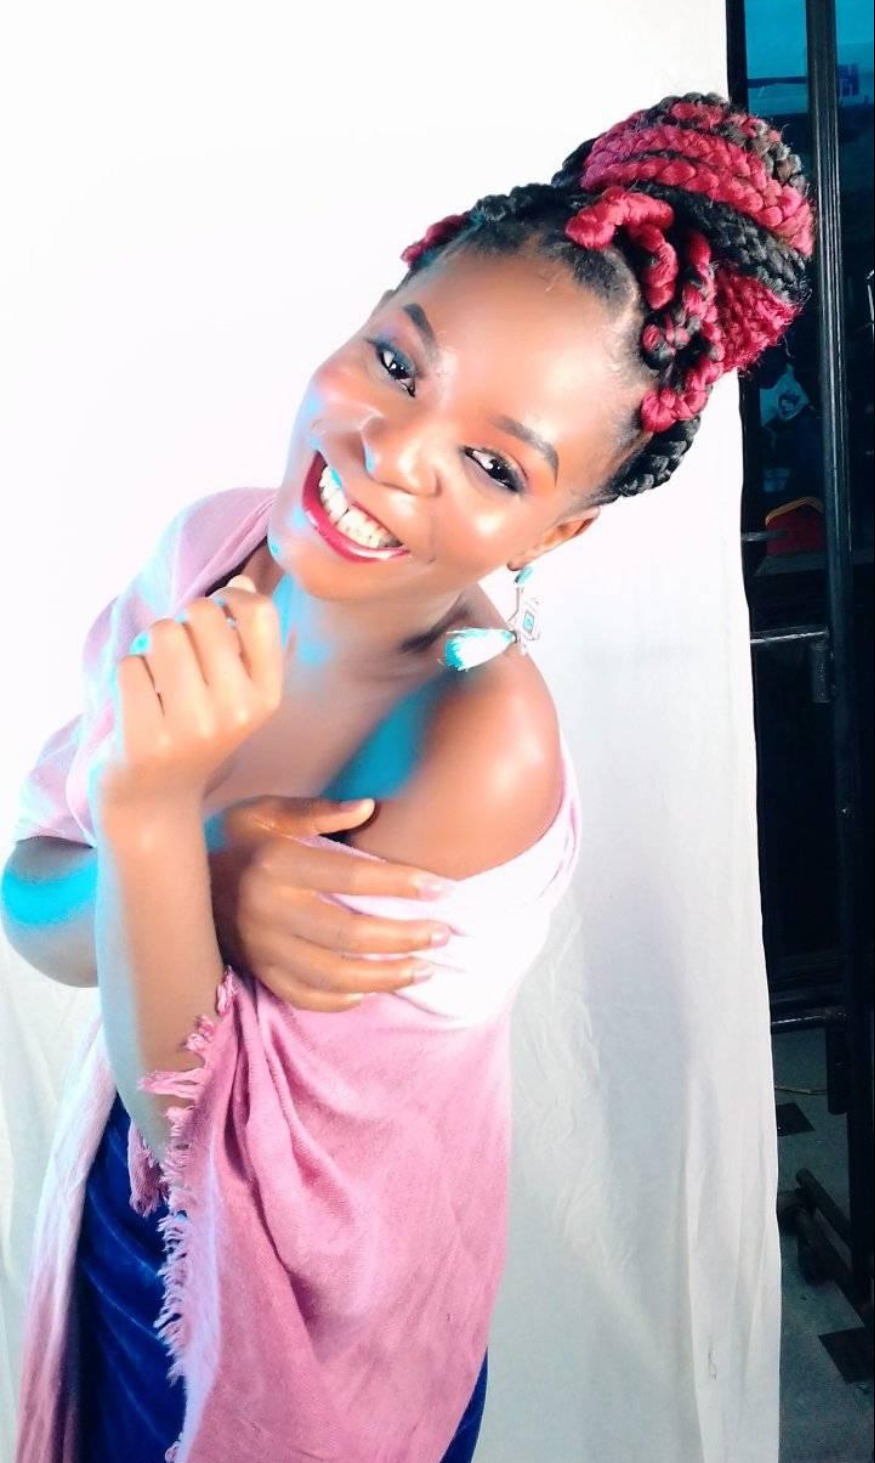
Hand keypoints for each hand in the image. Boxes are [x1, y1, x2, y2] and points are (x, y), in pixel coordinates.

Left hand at [92, 576, 283, 819]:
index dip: (228, 598)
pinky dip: (127, 676)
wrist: (155, 802)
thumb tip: (244, 584)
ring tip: (155, 679)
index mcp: (266, 695)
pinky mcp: (147, 740)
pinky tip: (137, 705)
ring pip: (162, 633)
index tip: (213, 617)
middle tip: (176, 657)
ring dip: (149, 647)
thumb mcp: (232, 691)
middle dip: (181, 622)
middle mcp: (238, 712)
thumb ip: (241, 638)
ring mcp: (193, 728)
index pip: (259, 613)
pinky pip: (129, 665)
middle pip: (202, 613)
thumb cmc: (193, 731)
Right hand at [207, 796, 452, 1011]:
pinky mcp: (257, 972)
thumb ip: (316, 811)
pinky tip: (371, 992)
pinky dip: (341, 999)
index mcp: (275, 864)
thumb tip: (367, 808)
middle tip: (444, 934)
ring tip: (424, 969)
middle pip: (350, 935)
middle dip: (405, 937)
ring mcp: (262, 949)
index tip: (441, 888)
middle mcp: (268, 911)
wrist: (178, 884)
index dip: (401, 884)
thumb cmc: (236, 841)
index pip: (350, 878)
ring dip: (386, 976)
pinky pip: (305, 997)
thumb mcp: (264, 812)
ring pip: (334, 975)